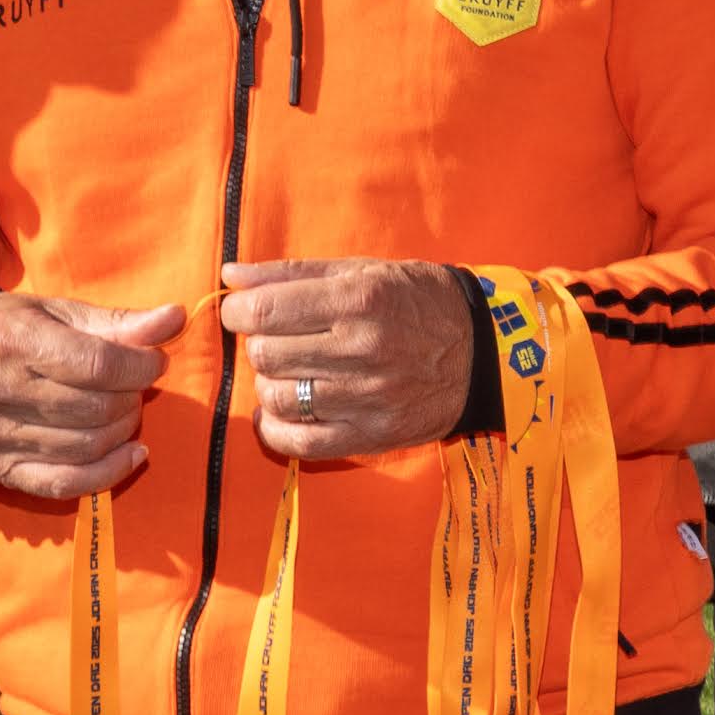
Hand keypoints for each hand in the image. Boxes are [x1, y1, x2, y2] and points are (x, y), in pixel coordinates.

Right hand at [0, 292, 185, 498]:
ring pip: (86, 447)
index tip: (153, 361)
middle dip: (132, 397)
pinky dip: (107, 474)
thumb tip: (175, 318)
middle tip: (134, 385)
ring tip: (124, 410)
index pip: (98, 365)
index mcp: (13, 341)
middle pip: (95, 409)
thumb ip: (116, 321)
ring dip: (123, 431)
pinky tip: (132, 454)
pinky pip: (63, 484)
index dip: (141, 367)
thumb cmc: (1, 328)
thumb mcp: (54, 311)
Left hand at [219, 260, 477, 460]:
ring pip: (277, 398)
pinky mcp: (372, 435)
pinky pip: (299, 442)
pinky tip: (285, 410)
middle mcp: (363, 349)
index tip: (244, 311)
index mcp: (360, 301)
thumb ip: (293, 273)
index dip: (239, 312)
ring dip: (271, 383)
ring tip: (293, 370)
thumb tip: (230, 276)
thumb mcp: (364, 272)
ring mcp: (367, 397)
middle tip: (279, 338)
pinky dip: (278, 428)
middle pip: (265, 355)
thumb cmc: (418, 302)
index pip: (265, 311)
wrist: (484, 351)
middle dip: (259, 344)